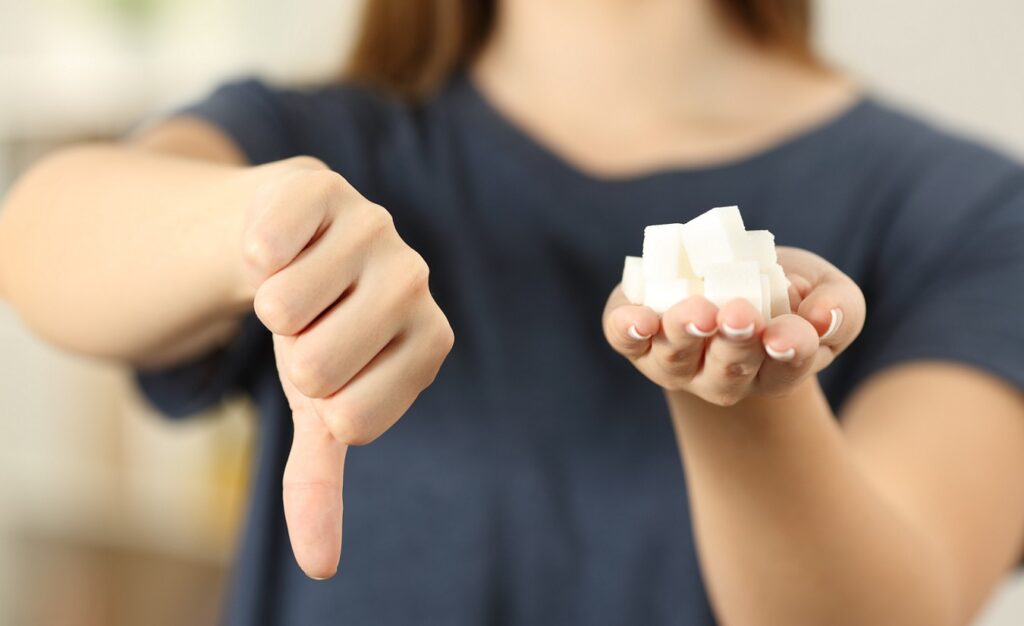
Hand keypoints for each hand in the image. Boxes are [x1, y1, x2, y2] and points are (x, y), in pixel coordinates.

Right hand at [241, 157, 453, 578]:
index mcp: (431, 342)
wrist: (282, 247)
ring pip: (283, 305)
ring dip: (266, 307)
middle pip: (316, 364)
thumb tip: (320, 568)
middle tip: (306, 327)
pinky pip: (266, 241)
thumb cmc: (314, 335)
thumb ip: (321, 480)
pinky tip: (275, 244)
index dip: (317, 402)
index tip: (329, 372)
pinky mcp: (323, 186)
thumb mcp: (317, 410)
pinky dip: (250, 254)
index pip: (354, 416)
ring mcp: (374, 227)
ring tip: (294, 286)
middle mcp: (416, 280)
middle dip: (287, 355)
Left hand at [603, 247, 863, 405]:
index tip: (785, 334)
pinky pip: (626, 341)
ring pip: (676, 359)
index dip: (788, 349)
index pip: (786, 366)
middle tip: (739, 316)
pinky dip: (627, 330)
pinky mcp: (636, 338)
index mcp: (775, 369)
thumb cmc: (782, 291)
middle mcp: (721, 377)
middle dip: (734, 344)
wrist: (722, 273)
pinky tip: (634, 318)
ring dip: (685, 334)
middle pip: (729, 371)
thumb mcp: (824, 290)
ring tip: (696, 312)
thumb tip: (825, 318)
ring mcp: (674, 362)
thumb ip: (840, 308)